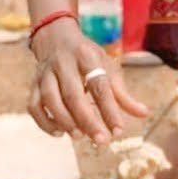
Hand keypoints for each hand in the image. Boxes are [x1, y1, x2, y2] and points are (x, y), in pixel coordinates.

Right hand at [26, 18, 148, 142]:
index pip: (99, 85)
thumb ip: (123, 93)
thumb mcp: (107, 67)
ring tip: (79, 136)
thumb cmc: (87, 57)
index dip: (109, 109)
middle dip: (86, 120)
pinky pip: (33, 105)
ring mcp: (45, 73)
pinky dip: (44, 122)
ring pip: (49, 98)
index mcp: (87, 56)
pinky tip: (59, 133)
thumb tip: (143, 113)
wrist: (56, 37)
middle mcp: (63, 63)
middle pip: (72, 93)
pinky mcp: (33, 83)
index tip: (118, 130)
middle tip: (100, 140)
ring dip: (64, 121)